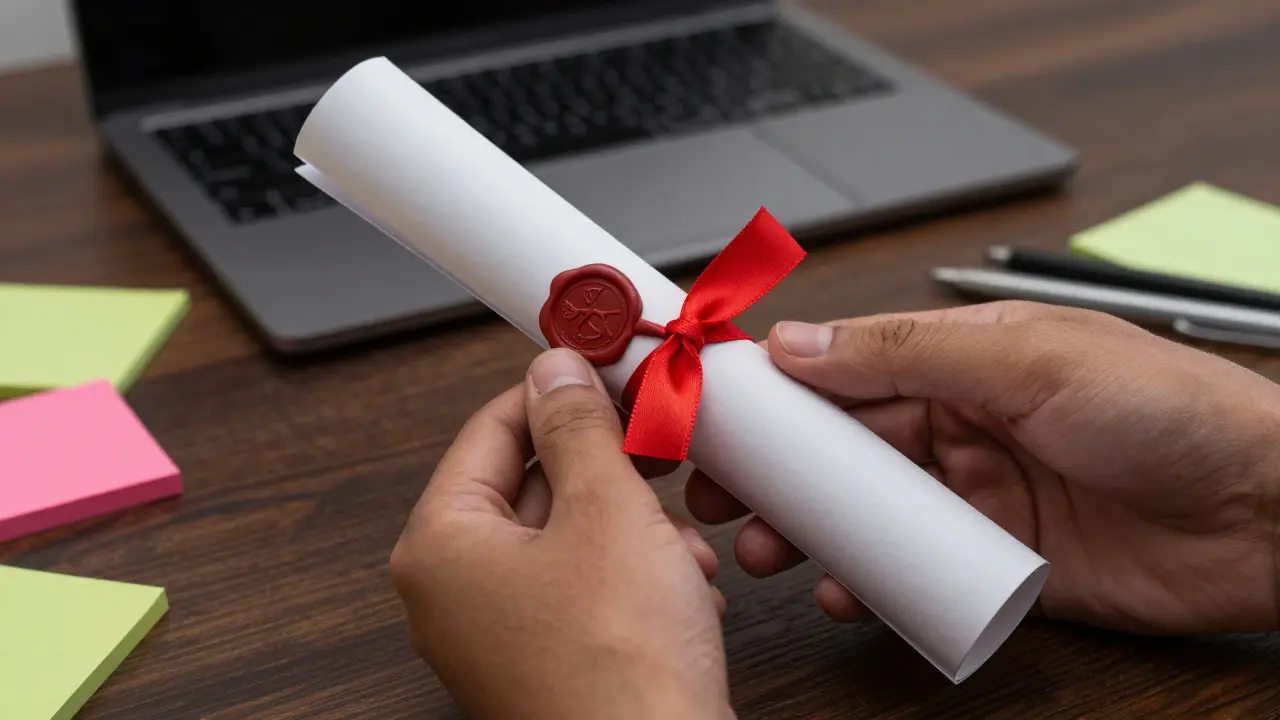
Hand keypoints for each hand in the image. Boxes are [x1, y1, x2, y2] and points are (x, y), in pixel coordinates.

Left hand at [391, 349, 733, 719]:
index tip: (604, 366)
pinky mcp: (552, 658)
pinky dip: (641, 574)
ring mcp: (504, 630)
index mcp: (443, 546)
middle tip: (659, 440)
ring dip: (638, 526)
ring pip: (574, 534)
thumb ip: (577, 426)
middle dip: (611, 469)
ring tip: (681, 543)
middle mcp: (460, 591)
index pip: (493, 428)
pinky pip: (591, 586)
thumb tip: (555, 369)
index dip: (556, 390)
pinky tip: (685, 588)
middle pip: (536, 481)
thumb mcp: (606, 511)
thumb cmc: (618, 669)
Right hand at [688, 301, 1279, 634]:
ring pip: (864, 513)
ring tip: (761, 548)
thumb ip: (909, 351)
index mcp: (963, 360)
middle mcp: (961, 425)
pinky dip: (866, 583)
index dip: (777, 388)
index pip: (845, 367)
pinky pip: (909, 573)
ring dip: (807, 530)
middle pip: (841, 448)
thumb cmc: (1169, 411)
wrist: (1270, 515)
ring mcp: (976, 497)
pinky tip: (843, 590)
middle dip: (776, 470)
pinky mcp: (995, 563)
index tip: (717, 409)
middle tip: (717, 493)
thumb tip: (801, 342)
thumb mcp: (1028, 358)